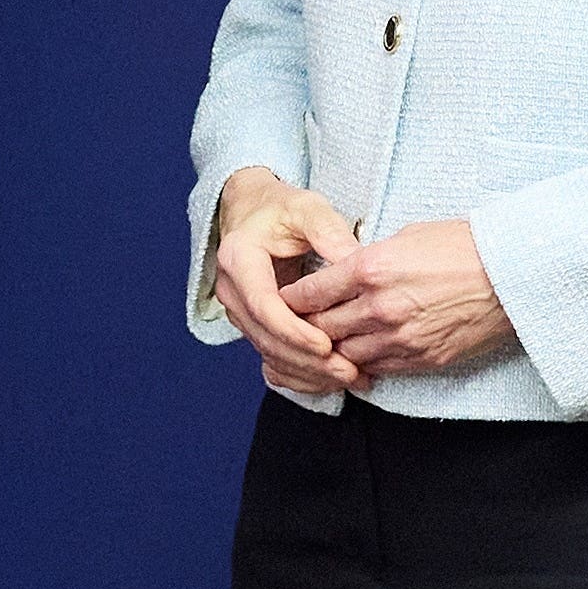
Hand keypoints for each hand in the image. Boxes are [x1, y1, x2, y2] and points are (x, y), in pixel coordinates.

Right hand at [213, 170, 363, 394]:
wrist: (253, 212)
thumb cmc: (280, 208)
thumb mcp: (307, 208)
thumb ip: (328, 231)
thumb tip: (355, 262)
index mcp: (239, 259)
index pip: (263, 305)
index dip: (294, 331)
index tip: (327, 345)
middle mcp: (232, 290)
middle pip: (265, 338)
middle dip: (307, 360)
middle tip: (349, 370)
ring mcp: (240, 311)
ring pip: (269, 353)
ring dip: (308, 372)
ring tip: (351, 377)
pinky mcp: (253, 325)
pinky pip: (271, 358)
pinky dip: (300, 374)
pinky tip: (331, 381)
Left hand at [289, 219, 515, 378]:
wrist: (511, 274)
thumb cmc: (462, 245)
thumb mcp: (405, 237)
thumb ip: (367, 259)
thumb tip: (343, 273)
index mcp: (370, 269)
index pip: (310, 293)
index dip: (291, 300)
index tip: (284, 301)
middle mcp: (379, 307)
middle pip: (321, 328)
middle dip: (306, 327)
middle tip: (296, 327)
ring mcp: (400, 338)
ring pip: (346, 355)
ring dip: (334, 350)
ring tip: (327, 344)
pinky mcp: (422, 359)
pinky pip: (379, 369)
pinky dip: (365, 364)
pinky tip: (362, 356)